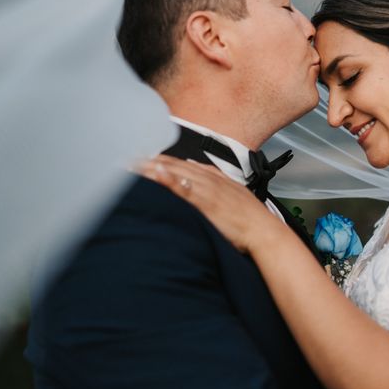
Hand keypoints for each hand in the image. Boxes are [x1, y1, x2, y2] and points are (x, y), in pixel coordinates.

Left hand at [139, 155, 285, 253]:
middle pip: (172, 165)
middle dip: (148, 161)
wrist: (264, 231)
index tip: (139, 158)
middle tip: (124, 158)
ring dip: (151, 168)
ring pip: (174, 173)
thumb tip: (193, 178)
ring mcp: (207, 189)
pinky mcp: (207, 203)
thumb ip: (212, 185)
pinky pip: (184, 189)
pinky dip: (169, 180)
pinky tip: (155, 174)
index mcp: (213, 176)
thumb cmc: (248, 218)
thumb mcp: (230, 195)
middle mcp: (208, 179)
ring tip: (130, 164)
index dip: (158, 160)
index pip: (179, 164)